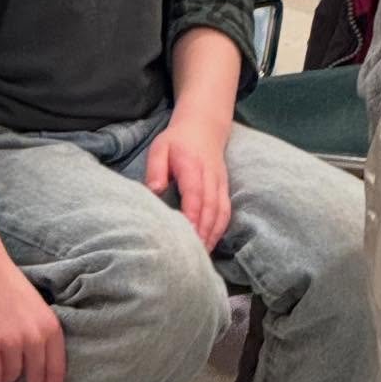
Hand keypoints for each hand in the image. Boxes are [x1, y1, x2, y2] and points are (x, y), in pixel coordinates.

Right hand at [0, 250, 64, 381]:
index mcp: (49, 326)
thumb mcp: (35, 308)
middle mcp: (34, 337)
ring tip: (0, 366)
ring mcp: (11, 343)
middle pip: (38, 377)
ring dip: (6, 377)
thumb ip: (38, 334)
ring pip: (11, 377)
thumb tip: (36, 365)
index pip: (57, 367)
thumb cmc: (5, 283)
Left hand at [145, 112, 231, 251]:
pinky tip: (211, 244)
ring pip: (221, 212)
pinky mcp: (224, 189)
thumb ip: (156, 168)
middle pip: (210, 208)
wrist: (204, 125)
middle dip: (203, 232)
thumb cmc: (177, 140)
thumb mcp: (160, 147)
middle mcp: (210, 176)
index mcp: (193, 166)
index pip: (195, 193)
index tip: (188, 235)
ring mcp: (220, 183)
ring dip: (213, 234)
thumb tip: (155, 191)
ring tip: (202, 256)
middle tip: (193, 256)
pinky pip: (226, 211)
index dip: (193, 215)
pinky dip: (220, 230)